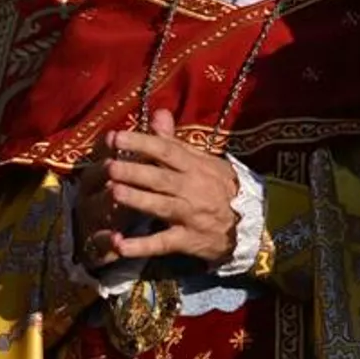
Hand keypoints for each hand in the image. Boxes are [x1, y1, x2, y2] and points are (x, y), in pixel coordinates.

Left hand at [74, 109, 238, 270]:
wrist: (250, 225)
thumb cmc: (219, 188)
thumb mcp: (204, 161)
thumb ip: (175, 141)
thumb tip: (158, 112)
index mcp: (194, 166)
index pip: (166, 150)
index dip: (141, 143)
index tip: (116, 137)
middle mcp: (192, 189)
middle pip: (160, 178)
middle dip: (134, 171)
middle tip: (109, 166)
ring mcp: (190, 216)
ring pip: (161, 206)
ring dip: (137, 200)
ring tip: (113, 192)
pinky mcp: (187, 241)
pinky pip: (162, 243)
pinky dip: (141, 246)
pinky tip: (120, 245)